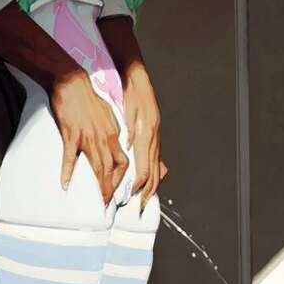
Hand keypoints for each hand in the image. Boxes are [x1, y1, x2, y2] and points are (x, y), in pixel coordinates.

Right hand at [50, 70, 129, 204]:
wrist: (73, 84)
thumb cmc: (90, 98)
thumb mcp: (109, 114)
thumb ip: (113, 130)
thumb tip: (116, 142)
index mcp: (113, 134)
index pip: (123, 161)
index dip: (121, 177)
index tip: (118, 188)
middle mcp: (103, 138)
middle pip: (111, 169)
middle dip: (112, 187)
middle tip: (109, 202)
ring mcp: (87, 138)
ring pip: (97, 166)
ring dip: (100, 185)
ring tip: (100, 199)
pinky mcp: (71, 136)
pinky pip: (70, 158)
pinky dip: (67, 172)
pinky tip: (65, 184)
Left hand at [122, 65, 167, 209]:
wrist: (137, 79)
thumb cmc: (129, 93)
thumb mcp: (126, 110)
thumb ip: (128, 130)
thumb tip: (129, 146)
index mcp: (145, 134)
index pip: (144, 167)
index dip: (137, 184)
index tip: (130, 195)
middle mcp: (153, 137)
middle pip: (154, 171)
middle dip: (147, 190)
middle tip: (141, 205)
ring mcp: (156, 136)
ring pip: (157, 166)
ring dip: (152, 184)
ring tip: (146, 197)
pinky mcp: (154, 133)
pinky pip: (156, 157)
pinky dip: (155, 171)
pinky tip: (152, 177)